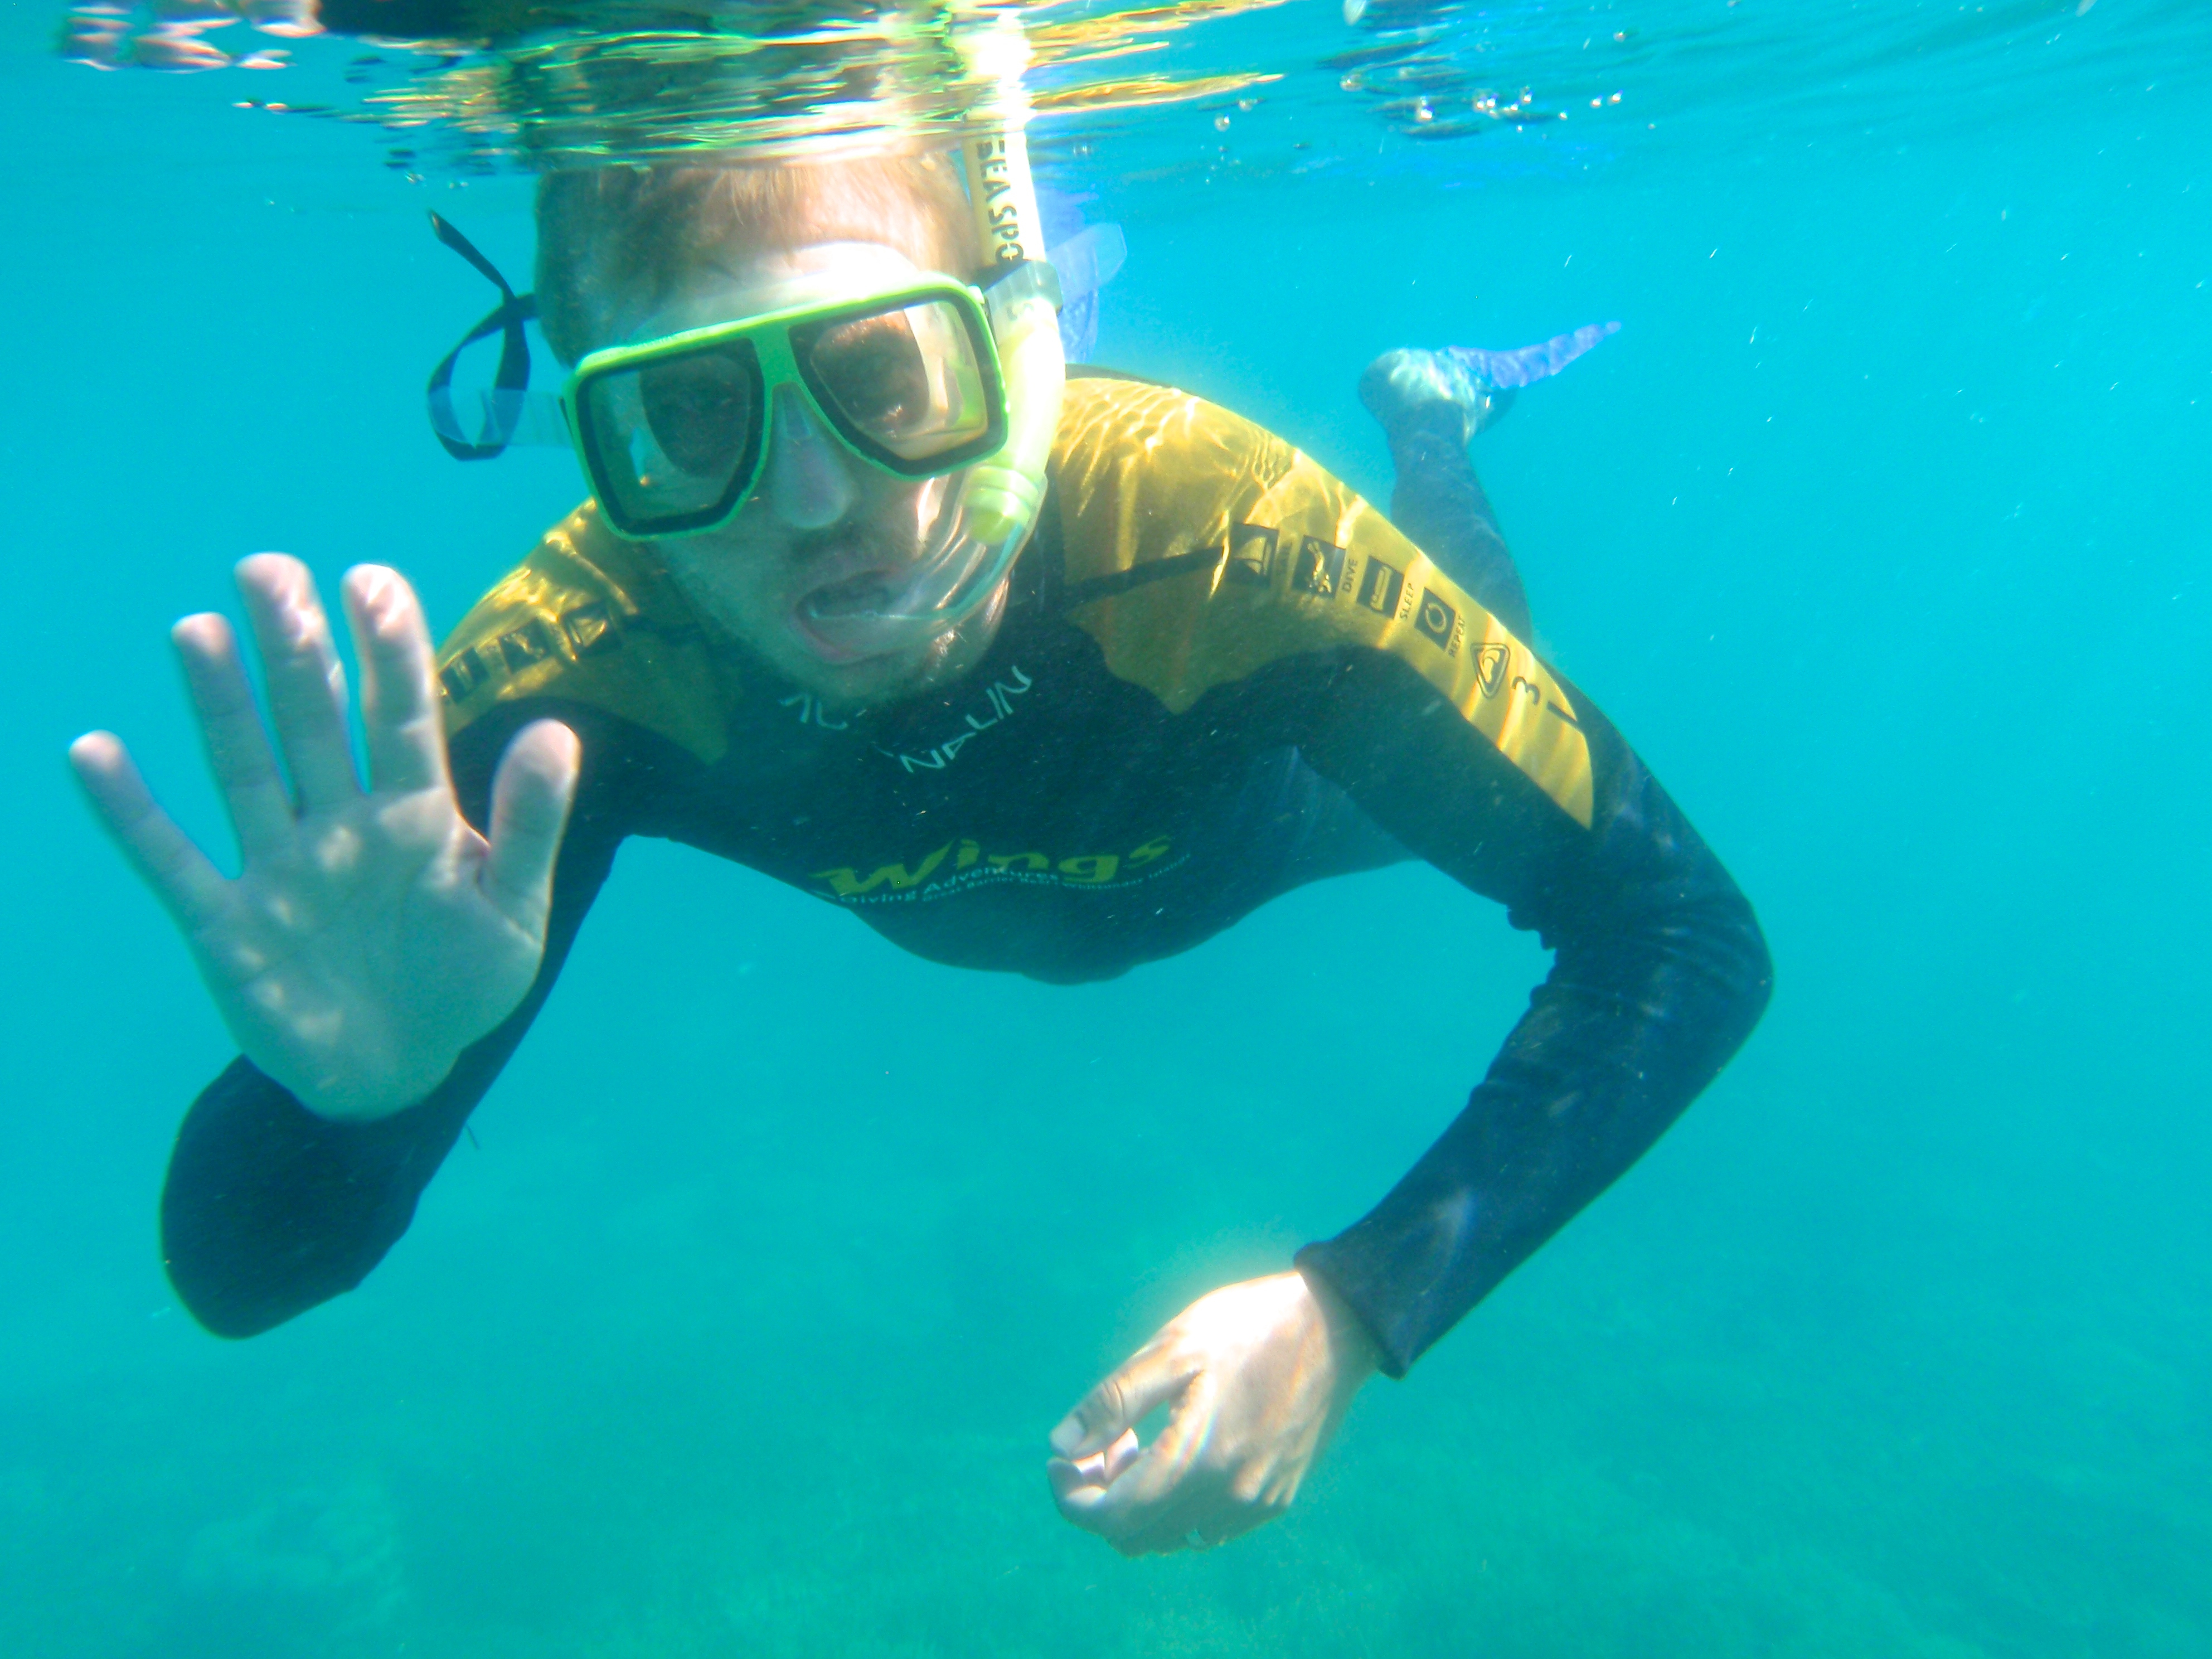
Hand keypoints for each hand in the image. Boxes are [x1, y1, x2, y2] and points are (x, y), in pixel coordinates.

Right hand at [70, 555, 578, 1120]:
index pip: (400, 713)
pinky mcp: (225, 924)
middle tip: (267, 566)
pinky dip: (130, 812)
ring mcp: (278, 868)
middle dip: (292, 646)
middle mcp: (339, 822)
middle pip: (311, 720)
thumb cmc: (463, 980)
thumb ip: (531, 824)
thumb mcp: (514, 908)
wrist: (402, 1070)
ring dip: (218, 703)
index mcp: (416, 813)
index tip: (371, 579)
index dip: (388, 648)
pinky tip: (93, 752)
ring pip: (244, 770)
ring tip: (196, 630)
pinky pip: (169, 860)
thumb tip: (558, 731)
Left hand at [1048, 1270, 1378, 1554]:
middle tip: (1103, 1443)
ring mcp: (1256, 1504)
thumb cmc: (1248, 1327)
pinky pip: (1208, 1528)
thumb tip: (1062, 1447)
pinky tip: (1183, 1454)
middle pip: (1134, 1535)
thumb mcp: (1172, 1349)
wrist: (1336, 1327)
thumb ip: (1114, 1402)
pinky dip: (1179, 1506)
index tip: (1060, 1461)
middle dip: (1102, 1497)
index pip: (1110, 1518)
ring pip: (1170, 1536)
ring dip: (1140, 1504)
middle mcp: (1227, 1496)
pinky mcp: (1277, 1500)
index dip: (1071, 1497)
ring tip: (1141, 1443)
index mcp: (1195, 1459)